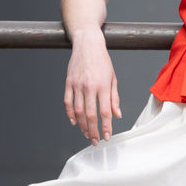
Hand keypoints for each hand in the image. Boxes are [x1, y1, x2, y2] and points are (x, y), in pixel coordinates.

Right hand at [63, 28, 121, 143]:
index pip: (105, 112)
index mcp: (102, 86)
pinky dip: (70, 114)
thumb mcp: (113, 78)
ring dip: (81, 126)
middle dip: (93, 131)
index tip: (107, 136)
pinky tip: (74, 122)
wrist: (87, 44)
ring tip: (86, 134)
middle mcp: (89, 86)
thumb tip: (117, 115)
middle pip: (89, 115)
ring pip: (77, 111)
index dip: (106, 127)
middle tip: (95, 141)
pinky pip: (67, 102)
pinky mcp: (68, 83)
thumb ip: (114, 98)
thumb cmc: (102, 61)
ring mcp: (77, 85)